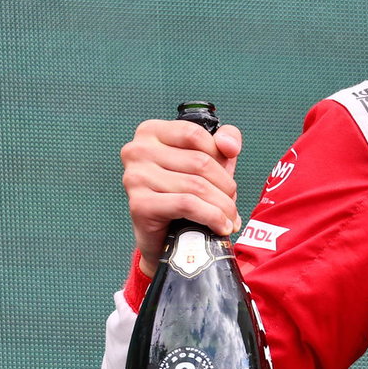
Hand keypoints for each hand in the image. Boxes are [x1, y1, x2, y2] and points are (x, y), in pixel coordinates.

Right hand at [120, 119, 243, 276]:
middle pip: (199, 162)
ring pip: (196, 185)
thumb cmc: (186, 193)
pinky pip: (187, 204)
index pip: (194, 134)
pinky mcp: (139, 204)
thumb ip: (225, 141)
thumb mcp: (210, 160)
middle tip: (232, 205)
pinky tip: (220, 226)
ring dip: (222, 205)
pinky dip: (211, 217)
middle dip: (226, 187)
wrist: (165, 236)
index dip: (220, 155)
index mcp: (151, 132)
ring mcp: (135, 177)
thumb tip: (229, 145)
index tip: (230, 176)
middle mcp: (137, 150)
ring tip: (230, 218)